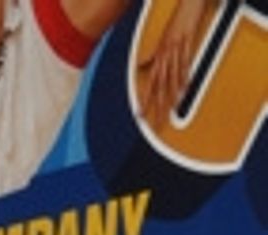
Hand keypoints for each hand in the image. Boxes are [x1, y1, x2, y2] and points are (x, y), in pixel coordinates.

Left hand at [136, 0, 208, 130]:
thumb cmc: (177, 19)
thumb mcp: (162, 38)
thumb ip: (153, 54)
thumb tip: (142, 66)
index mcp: (158, 54)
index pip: (150, 81)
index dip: (144, 99)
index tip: (141, 115)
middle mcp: (164, 52)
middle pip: (158, 83)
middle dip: (156, 104)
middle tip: (155, 122)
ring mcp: (175, 45)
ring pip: (171, 74)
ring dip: (170, 94)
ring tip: (170, 111)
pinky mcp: (186, 38)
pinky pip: (185, 59)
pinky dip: (184, 74)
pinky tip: (184, 88)